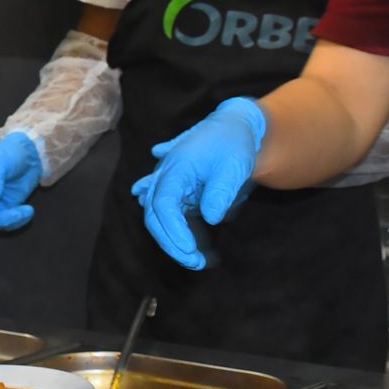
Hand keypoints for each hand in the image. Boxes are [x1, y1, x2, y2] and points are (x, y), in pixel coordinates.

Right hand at [130, 97, 265, 270]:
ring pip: (157, 214)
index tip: (191, 250)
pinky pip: (163, 209)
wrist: (234, 125)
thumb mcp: (234, 166)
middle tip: (195, 262)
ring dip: (171, 238)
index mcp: (176, 167)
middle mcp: (165, 174)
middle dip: (171, 242)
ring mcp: (168, 180)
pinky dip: (167, 226)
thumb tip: (211, 218)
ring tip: (195, 259)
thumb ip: (220, 192)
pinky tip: (176, 241)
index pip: (163, 205)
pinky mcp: (177, 187)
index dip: (173, 230)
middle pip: (154, 214)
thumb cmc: (234, 143)